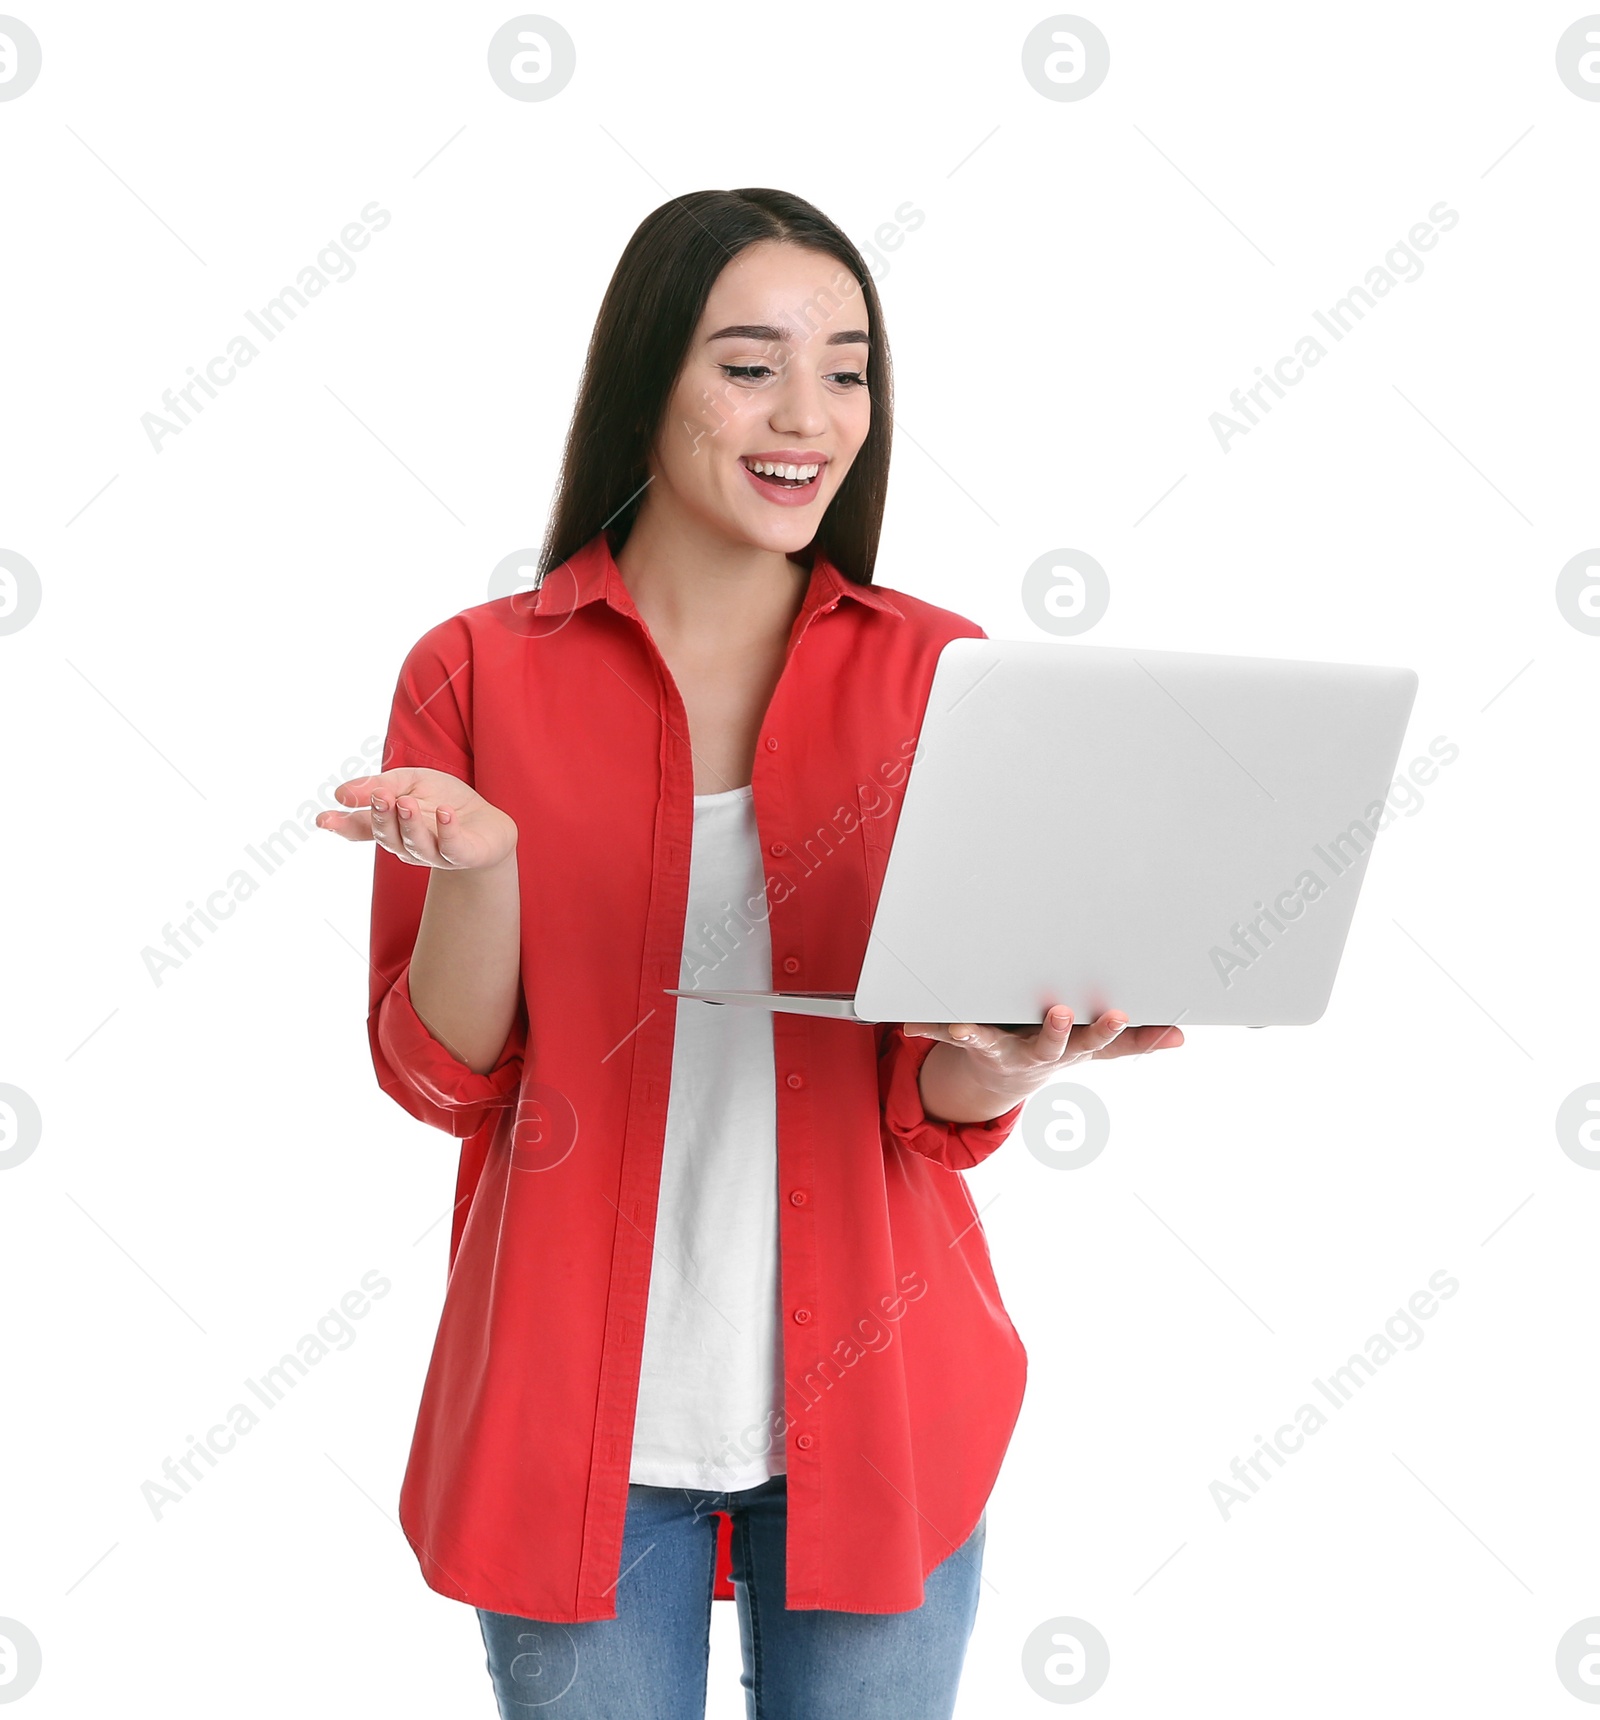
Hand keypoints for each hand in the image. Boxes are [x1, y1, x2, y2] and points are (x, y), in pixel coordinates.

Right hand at [316, 768, 517, 870]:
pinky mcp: (463, 856)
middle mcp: (407, 845)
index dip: (342, 825)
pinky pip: (453, 848)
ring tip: (406, 801)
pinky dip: (448, 831)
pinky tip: (445, 812)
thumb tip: (342, 794)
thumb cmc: (443, 800)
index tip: (323, 819)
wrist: (487, 823)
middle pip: (388, 836)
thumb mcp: (412, 781)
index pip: (361, 828)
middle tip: (380, 795)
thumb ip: (381, 785)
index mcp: (390, 827)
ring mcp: (435, 854)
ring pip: (416, 844)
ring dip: (410, 823)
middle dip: (382, 816)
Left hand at [904, 1007, 1183, 1112]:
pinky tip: (906, 1024)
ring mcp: (999, 1048)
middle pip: (1048, 1043)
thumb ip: (1133, 1042)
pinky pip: (943, 1032)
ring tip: (963, 1026)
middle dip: (1055, 1031)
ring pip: (988, 1041)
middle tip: (1059, 1012)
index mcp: (1067, 1047)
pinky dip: (926, 1027)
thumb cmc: (1053, 1047)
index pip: (1093, 1039)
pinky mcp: (968, 1041)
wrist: (1002, 1077)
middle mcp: (1033, 1051)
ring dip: (976, 1034)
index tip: (1117, 1011)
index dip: (1105, 1028)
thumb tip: (1180, 1036)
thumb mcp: (1093, 1048)